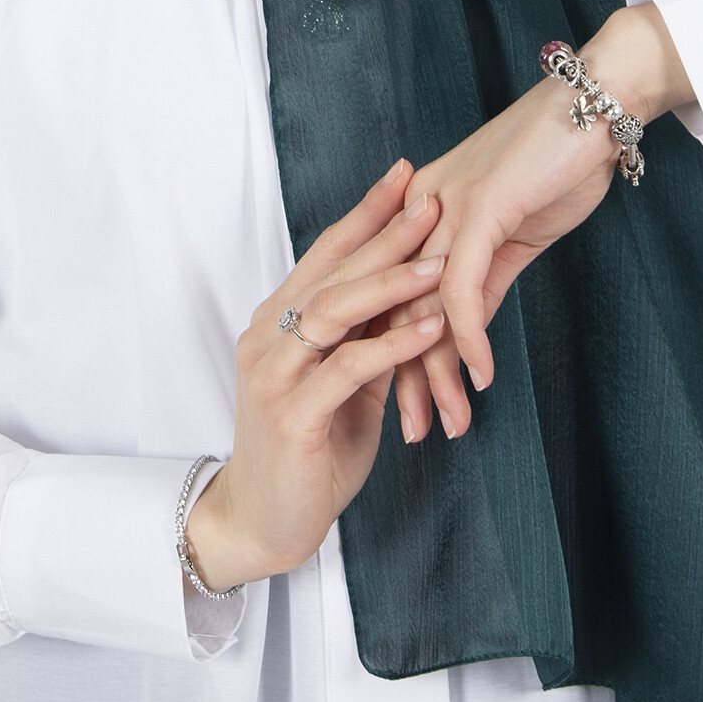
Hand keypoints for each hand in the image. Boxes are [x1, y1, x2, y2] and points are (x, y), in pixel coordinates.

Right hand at [184, 160, 446, 592]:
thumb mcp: (348, 388)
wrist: (262, 525)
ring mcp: (274, 374)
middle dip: (385, 233)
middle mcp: (268, 338)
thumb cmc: (309, 454)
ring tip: (439, 261)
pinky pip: (345, 367)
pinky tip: (430, 326)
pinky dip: (391, 343)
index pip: (325, 252)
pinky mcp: (291, 415)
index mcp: (278, 322)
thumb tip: (418, 299)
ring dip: (391, 281)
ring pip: (334, 309)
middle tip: (431, 200)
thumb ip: (371, 342)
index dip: (365, 213)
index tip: (405, 176)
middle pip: (332, 270)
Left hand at [392, 3, 694, 443]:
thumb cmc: (561, 159)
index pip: (393, 293)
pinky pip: (461, 287)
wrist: (598, 103)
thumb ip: (486, 275)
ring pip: (420, 305)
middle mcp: (422, 206)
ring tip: (447, 424)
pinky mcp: (481, 207)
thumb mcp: (516, 230)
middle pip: (393, 306)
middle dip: (401, 378)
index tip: (403, 407)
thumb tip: (469, 330)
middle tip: (412, 436)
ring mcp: (447, 205)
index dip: (391, 353)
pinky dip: (468, 338)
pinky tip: (479, 378)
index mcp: (424, 208)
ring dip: (433, 373)